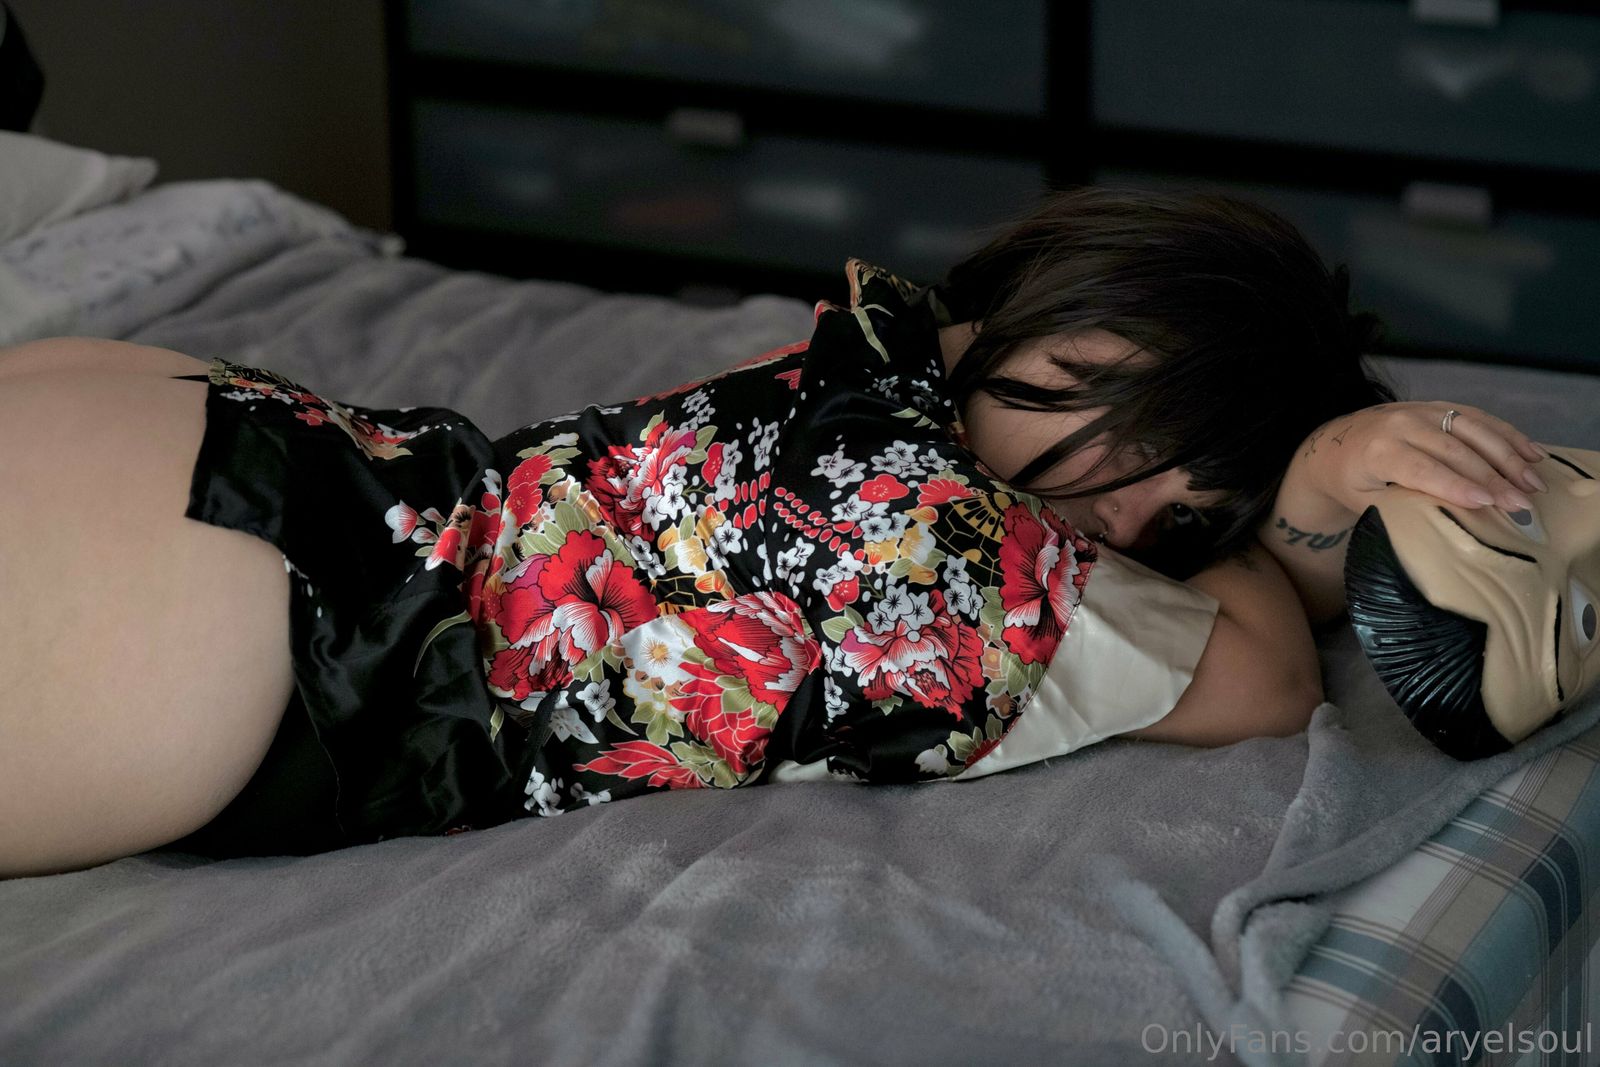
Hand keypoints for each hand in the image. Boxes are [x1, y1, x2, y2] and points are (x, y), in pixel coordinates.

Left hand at [1301, 402, 1548, 515]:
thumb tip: (1448, 521)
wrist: (1333, 446)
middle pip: (1455, 451)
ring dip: (1509, 456)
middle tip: (1522, 503)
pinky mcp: (1436, 406)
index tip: (1489, 503)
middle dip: (1492, 478)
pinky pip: (1478, 418)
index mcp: (1378, 450)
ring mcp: (1421, 410)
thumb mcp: (1366, 502)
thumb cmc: (1350, 482)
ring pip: (1473, 430)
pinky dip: (1507, 435)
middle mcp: (1401, 424)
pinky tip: (1532, 454)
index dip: (1456, 486)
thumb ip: (1401, 507)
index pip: (1422, 469)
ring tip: (1533, 482)